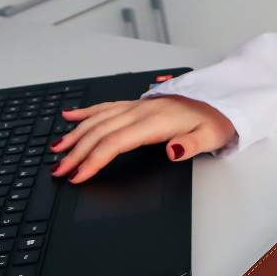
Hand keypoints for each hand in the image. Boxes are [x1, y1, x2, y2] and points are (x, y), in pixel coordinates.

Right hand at [50, 96, 235, 183]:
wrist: (220, 101)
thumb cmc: (213, 122)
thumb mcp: (209, 138)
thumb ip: (190, 145)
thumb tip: (172, 150)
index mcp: (154, 123)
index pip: (115, 143)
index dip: (94, 160)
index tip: (78, 175)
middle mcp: (141, 112)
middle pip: (100, 133)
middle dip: (76, 152)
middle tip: (58, 170)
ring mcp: (137, 106)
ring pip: (97, 120)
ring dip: (75, 135)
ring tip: (56, 149)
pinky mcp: (137, 104)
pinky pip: (105, 107)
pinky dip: (86, 112)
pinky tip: (69, 116)